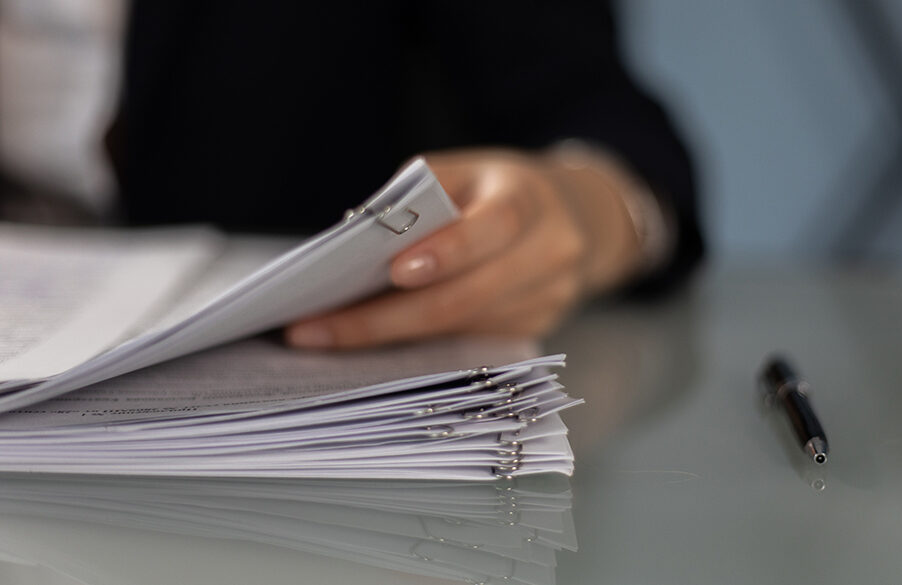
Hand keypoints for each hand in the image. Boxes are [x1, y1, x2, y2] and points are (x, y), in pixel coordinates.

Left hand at [285, 148, 642, 348]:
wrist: (577, 218)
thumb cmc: (498, 189)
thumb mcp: (464, 172)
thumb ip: (417, 199)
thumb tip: (352, 244)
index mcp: (529, 199)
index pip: (494, 228)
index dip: (446, 252)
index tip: (390, 271)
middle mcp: (550, 253)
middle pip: (465, 298)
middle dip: (384, 319)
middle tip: (316, 329)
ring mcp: (548, 299)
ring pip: (459, 329)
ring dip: (388, 336)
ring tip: (324, 336)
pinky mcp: (535, 329)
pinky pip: (466, 343)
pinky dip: (415, 342)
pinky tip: (370, 339)